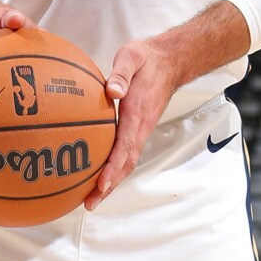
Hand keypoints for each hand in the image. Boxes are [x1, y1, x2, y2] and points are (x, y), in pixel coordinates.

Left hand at [87, 36, 176, 204]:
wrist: (170, 62)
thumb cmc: (147, 60)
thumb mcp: (132, 57)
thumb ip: (121, 73)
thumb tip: (113, 90)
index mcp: (137, 112)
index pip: (125, 145)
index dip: (113, 166)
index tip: (101, 183)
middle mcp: (141, 127)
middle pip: (126, 163)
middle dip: (109, 186)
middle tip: (90, 203)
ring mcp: (141, 130)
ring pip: (126, 162)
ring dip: (110, 183)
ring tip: (91, 200)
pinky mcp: (137, 130)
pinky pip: (125, 154)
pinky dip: (113, 170)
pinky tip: (98, 177)